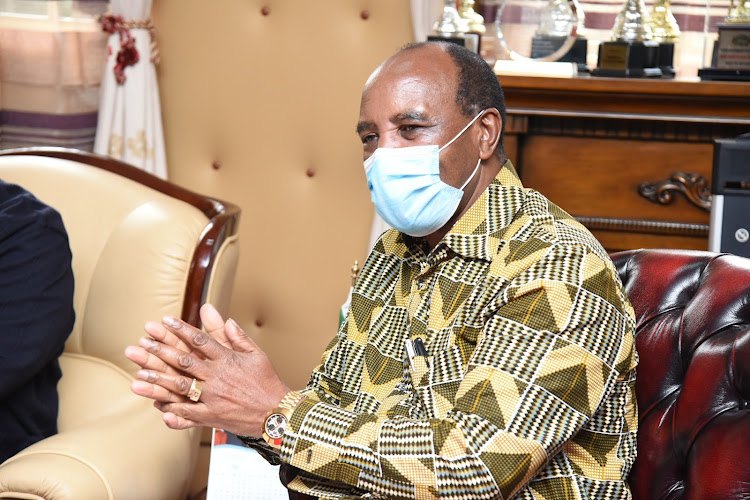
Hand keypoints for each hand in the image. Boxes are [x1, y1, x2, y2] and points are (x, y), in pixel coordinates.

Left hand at [125, 308, 288, 435]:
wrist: (279, 413)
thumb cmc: (268, 382)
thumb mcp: (257, 355)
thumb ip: (238, 337)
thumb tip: (226, 319)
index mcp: (228, 359)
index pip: (201, 339)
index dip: (180, 329)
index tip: (164, 320)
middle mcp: (218, 376)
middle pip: (185, 360)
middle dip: (161, 351)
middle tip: (142, 344)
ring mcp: (214, 397)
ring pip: (181, 387)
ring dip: (159, 380)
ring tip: (139, 374)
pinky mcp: (213, 416)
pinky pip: (188, 413)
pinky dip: (172, 410)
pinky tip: (157, 405)